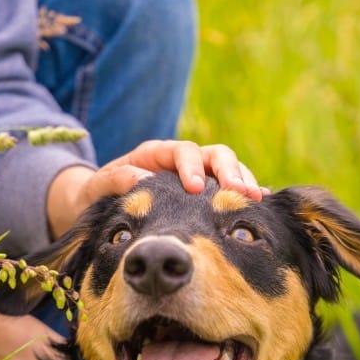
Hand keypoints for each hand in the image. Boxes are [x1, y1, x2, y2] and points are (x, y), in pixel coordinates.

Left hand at [47, 140, 266, 236]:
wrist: (102, 206)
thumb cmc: (99, 195)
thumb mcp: (99, 187)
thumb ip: (117, 180)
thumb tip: (142, 179)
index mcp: (156, 155)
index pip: (183, 152)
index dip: (193, 167)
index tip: (197, 188)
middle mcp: (181, 161)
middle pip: (215, 155)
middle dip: (230, 172)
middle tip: (241, 192)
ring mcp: (198, 176)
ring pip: (229, 170)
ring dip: (244, 182)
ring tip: (256, 200)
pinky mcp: (206, 194)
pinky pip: (230, 191)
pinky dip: (244, 196)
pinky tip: (260, 208)